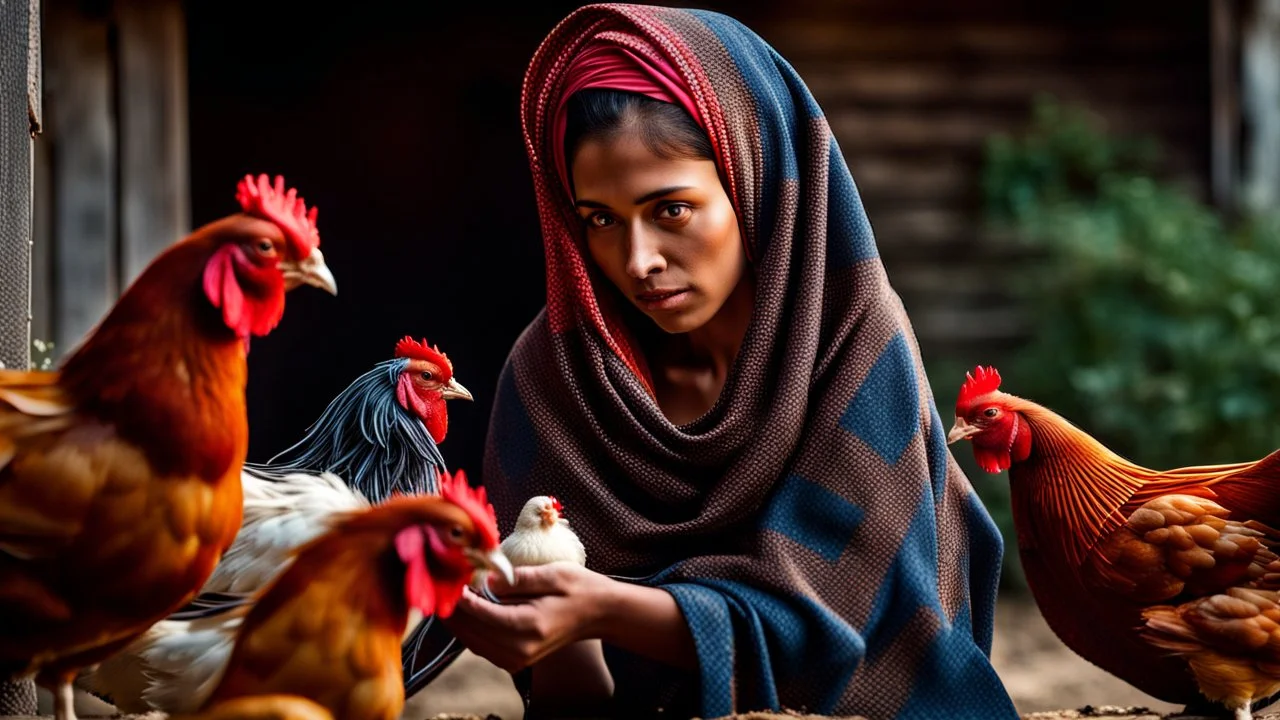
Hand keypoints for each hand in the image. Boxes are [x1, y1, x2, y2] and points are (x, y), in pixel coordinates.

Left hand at [443, 562, 611, 672]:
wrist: (599, 613)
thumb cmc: (579, 588)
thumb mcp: (553, 574)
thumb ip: (519, 578)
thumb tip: (487, 578)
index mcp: (529, 626)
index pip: (482, 613)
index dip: (461, 597)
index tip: (449, 578)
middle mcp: (520, 649)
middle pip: (472, 632)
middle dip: (454, 610)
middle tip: (441, 585)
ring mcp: (518, 659)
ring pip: (472, 643)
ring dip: (458, 622)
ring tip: (447, 597)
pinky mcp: (515, 661)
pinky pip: (482, 648)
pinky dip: (469, 631)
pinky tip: (465, 612)